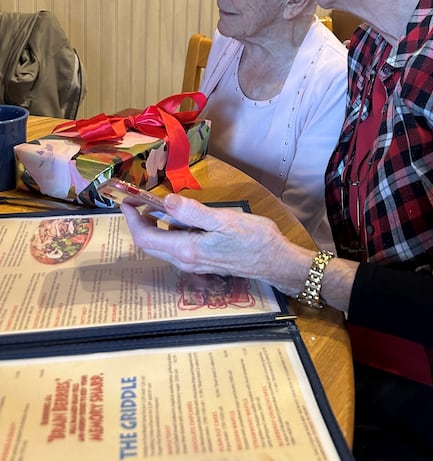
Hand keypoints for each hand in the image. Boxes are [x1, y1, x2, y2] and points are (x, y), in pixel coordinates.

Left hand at [122, 193, 313, 294]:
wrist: (275, 261)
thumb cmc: (253, 239)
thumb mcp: (223, 220)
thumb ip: (192, 212)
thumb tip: (165, 201)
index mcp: (186, 250)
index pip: (145, 236)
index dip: (131, 218)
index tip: (128, 199)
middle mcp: (184, 261)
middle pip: (150, 242)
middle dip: (140, 220)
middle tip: (141, 197)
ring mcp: (193, 263)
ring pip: (163, 244)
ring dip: (157, 224)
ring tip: (163, 203)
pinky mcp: (202, 261)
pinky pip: (177, 245)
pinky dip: (172, 230)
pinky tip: (185, 217)